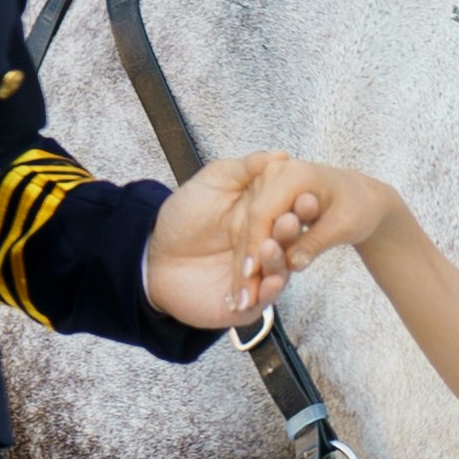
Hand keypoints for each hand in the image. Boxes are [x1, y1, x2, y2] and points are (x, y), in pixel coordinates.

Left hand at [144, 149, 345, 331]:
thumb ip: (246, 168)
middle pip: (289, 243)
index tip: (305, 197)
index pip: (291, 212)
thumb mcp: (214, 180)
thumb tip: (279, 156)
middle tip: (290, 221)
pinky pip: (263, 301)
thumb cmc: (184, 216)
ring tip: (269, 249)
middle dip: (291, 232)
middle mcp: (267, 247)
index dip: (300, 206)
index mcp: (265, 218)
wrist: (152, 254)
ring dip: (279, 261)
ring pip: (279, 271)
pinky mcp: (246, 303)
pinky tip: (268, 282)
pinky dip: (267, 292)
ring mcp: (258, 276)